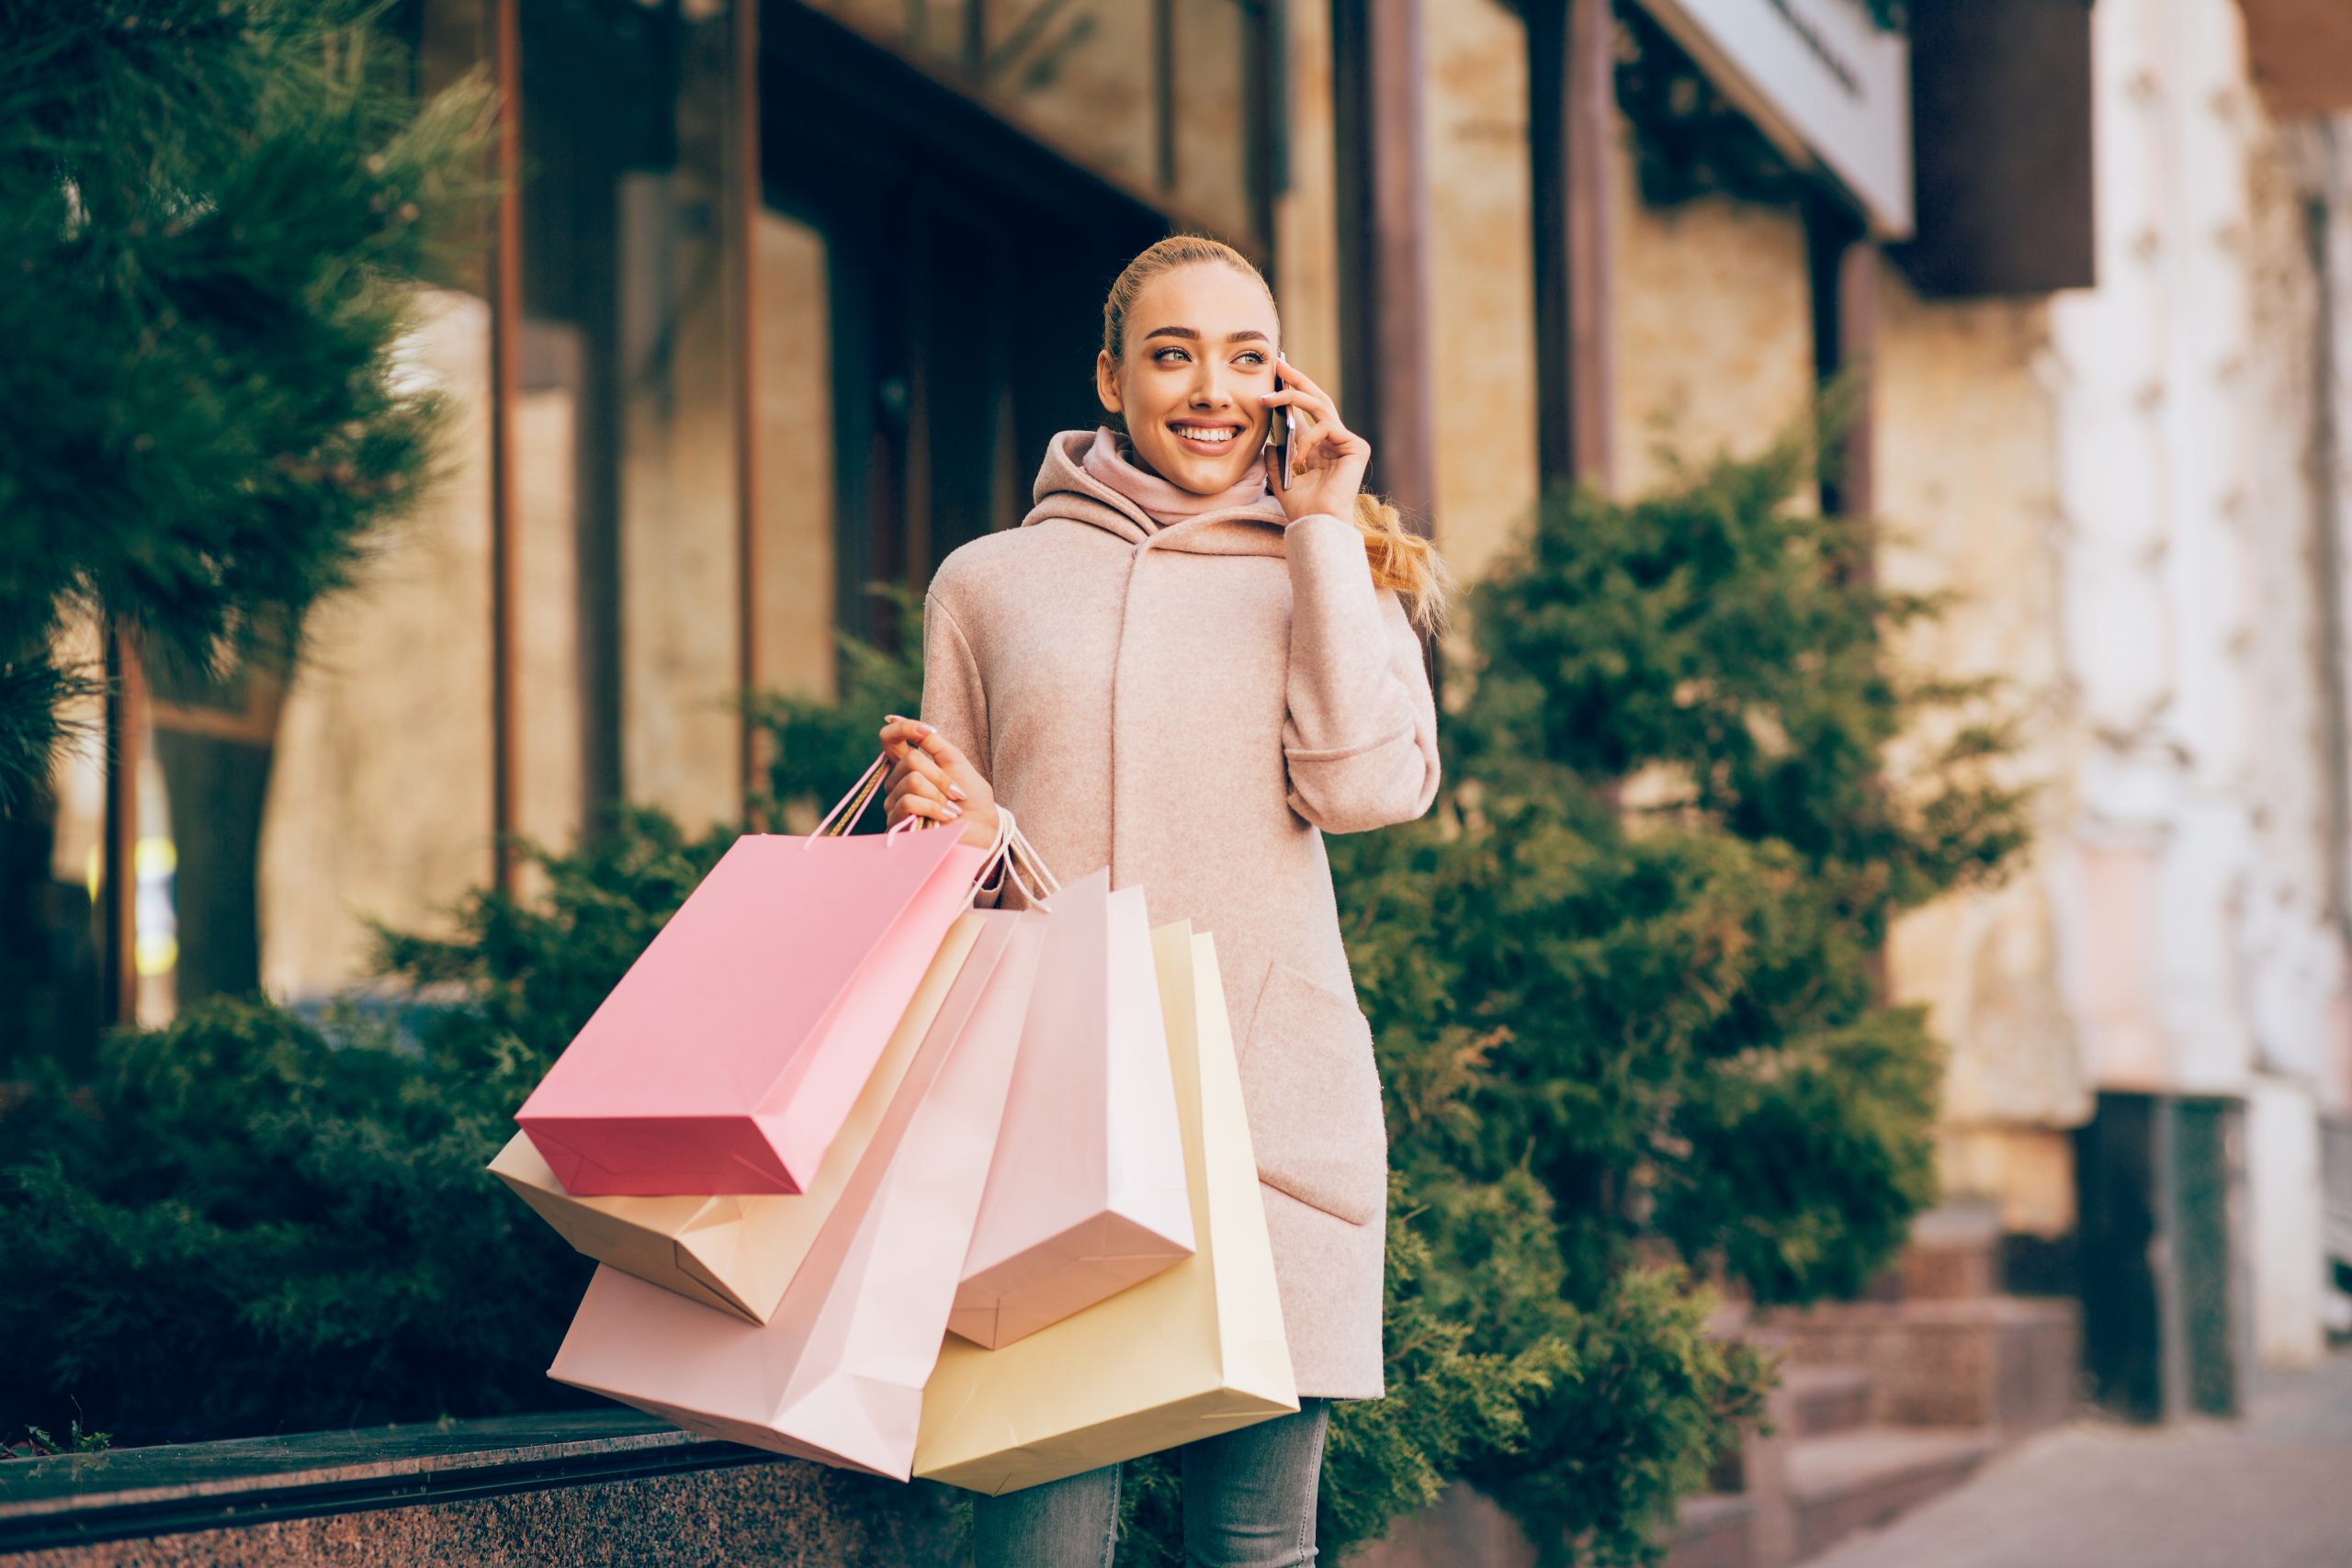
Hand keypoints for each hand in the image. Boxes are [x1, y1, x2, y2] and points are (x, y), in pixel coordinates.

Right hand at [879, 716, 999, 849]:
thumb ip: (929, 741)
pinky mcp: (897, 823)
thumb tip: (892, 716)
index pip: (889, 739)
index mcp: (909, 765)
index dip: (903, 728)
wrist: (982, 829)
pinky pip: (910, 802)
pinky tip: (946, 816)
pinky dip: (935, 807)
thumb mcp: (954, 761)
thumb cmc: (971, 797)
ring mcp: (894, 802)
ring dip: (940, 794)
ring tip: (951, 807)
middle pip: (910, 760)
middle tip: (956, 792)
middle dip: (940, 775)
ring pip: (912, 781)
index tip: (928, 731)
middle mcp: (896, 782)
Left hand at [1261, 358, 1370, 525]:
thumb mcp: (1281, 477)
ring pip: (1321, 406)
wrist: (1318, 524)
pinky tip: (1299, 458)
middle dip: (1297, 380)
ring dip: (1291, 398)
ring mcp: (1348, 443)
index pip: (1306, 413)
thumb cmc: (1302, 508)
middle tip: (1279, 364)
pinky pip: (1327, 428)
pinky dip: (1308, 440)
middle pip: (1318, 400)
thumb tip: (1268, 440)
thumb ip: (1276, 458)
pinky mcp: (1357, 447)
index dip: (1291, 393)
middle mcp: (1335, 441)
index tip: (1274, 376)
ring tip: (1268, 400)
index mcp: (1320, 447)